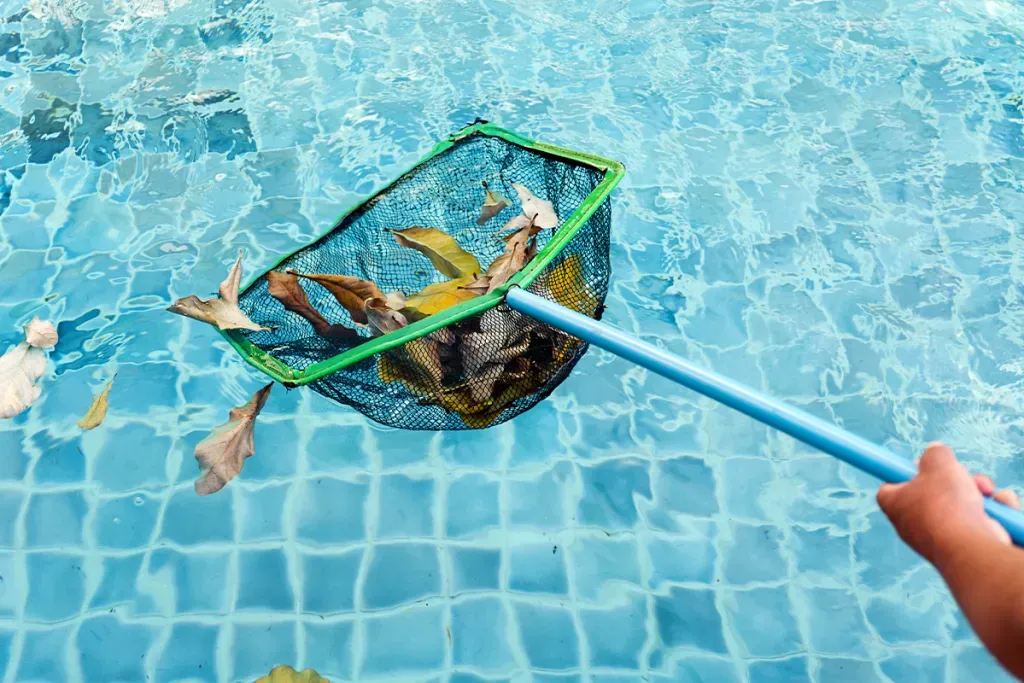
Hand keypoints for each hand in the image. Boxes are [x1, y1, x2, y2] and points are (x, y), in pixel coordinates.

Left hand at [877, 443, 1020, 566]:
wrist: (969, 547)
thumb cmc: (945, 504)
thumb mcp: (936, 463)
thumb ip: (934, 453)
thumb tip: (935, 451)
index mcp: (895, 504)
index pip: (889, 487)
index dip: (905, 473)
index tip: (921, 464)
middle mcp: (914, 524)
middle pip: (933, 493)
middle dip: (955, 480)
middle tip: (963, 476)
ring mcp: (941, 537)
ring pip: (962, 505)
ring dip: (979, 493)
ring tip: (985, 492)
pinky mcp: (967, 546)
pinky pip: (982, 521)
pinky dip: (995, 512)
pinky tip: (1000, 506)